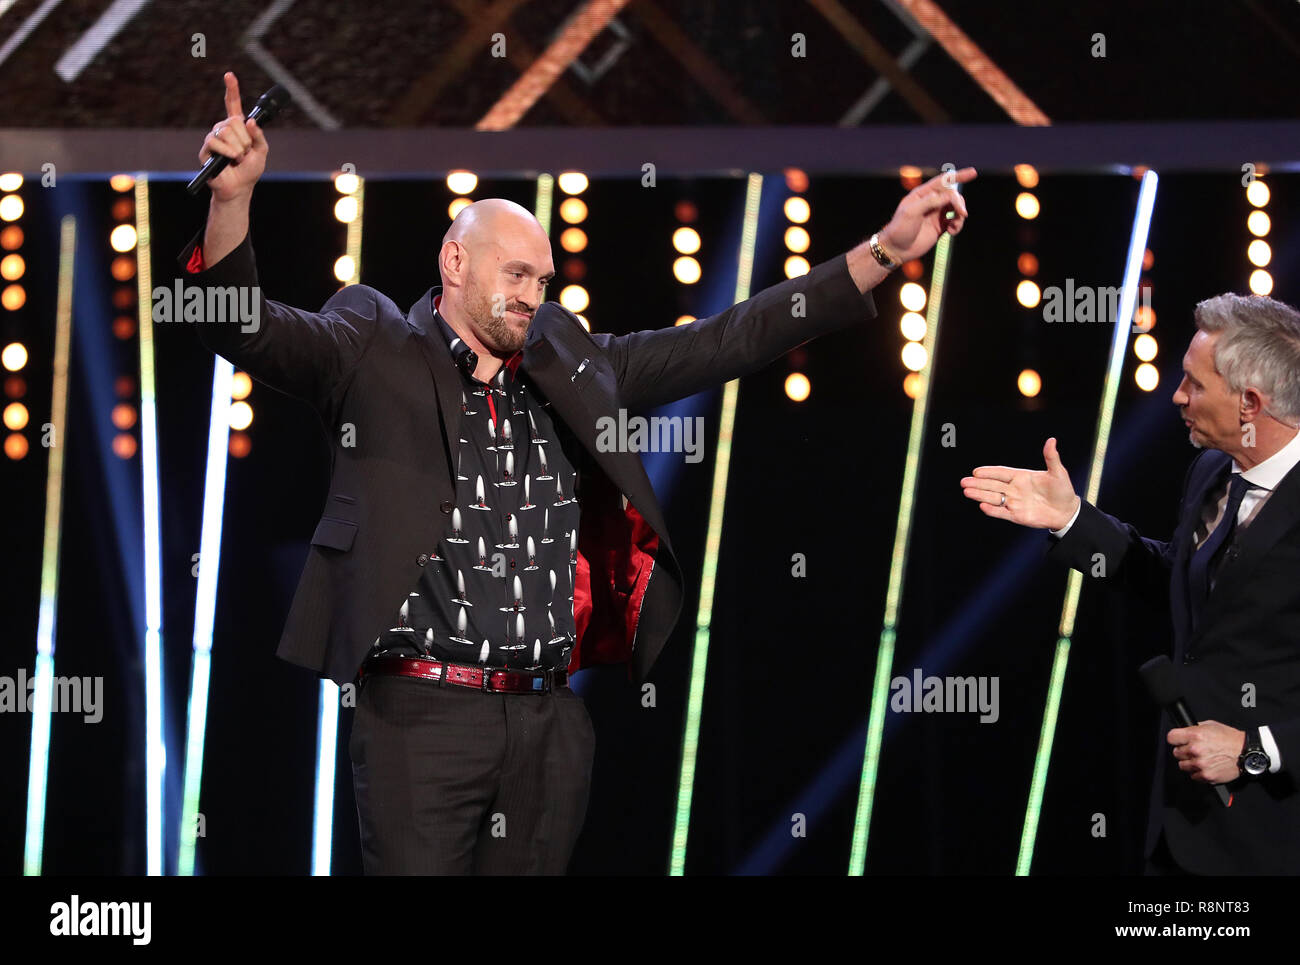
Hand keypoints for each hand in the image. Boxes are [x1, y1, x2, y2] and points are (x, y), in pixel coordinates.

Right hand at [199, 72, 267, 202]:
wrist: (239, 188)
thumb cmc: (250, 170)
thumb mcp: (262, 151)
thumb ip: (259, 135)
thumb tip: (249, 121)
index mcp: (237, 127)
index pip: (233, 104)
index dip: (232, 89)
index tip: (229, 75)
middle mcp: (223, 129)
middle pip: (233, 120)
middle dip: (245, 139)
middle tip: (245, 153)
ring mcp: (214, 138)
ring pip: (226, 130)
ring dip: (238, 147)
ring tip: (238, 158)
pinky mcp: (206, 149)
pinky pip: (216, 141)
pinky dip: (228, 151)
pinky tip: (232, 159)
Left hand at [878, 167, 975, 261]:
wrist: (896, 249)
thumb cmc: (900, 228)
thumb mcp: (912, 212)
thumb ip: (931, 201)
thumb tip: (950, 195)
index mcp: (923, 194)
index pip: (943, 181)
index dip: (959, 176)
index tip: (973, 173)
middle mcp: (931, 202)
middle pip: (953, 195)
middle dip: (960, 203)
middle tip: (962, 213)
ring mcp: (936, 214)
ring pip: (957, 208)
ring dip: (960, 215)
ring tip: (955, 227)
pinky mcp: (940, 227)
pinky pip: (956, 222)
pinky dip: (958, 225)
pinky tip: (952, 232)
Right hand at [961, 437, 1080, 529]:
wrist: (1067, 511)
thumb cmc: (1063, 490)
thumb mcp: (1058, 472)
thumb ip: (1051, 457)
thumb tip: (1051, 440)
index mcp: (1021, 477)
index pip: (1001, 473)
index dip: (989, 472)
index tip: (976, 471)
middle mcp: (1014, 490)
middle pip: (993, 485)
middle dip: (978, 483)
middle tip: (964, 481)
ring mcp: (1014, 503)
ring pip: (993, 498)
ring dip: (980, 495)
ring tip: (967, 491)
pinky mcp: (1016, 516)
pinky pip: (1001, 513)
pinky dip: (992, 510)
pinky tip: (982, 506)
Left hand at [1168, 720, 1244, 783]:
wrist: (1247, 752)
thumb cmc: (1231, 738)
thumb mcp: (1211, 725)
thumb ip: (1195, 728)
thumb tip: (1184, 730)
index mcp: (1195, 735)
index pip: (1171, 738)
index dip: (1175, 739)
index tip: (1178, 740)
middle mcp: (1195, 749)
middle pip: (1176, 753)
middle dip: (1184, 751)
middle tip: (1194, 750)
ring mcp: (1200, 764)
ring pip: (1182, 765)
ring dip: (1190, 763)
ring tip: (1201, 759)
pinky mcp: (1206, 775)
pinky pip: (1193, 776)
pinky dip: (1198, 773)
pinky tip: (1206, 766)